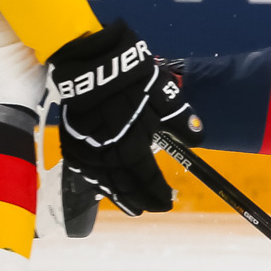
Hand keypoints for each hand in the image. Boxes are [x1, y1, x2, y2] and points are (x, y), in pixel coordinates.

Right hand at [48, 19, 194, 215]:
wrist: (91, 62)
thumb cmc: (131, 78)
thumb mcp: (163, 94)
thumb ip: (179, 120)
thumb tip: (199, 139)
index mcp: (133, 144)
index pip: (147, 179)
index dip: (158, 193)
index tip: (168, 202)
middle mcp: (108, 153)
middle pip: (125, 185)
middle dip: (139, 199)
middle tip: (150, 208)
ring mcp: (87, 149)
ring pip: (103, 181)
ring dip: (117, 195)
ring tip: (130, 206)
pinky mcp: (72, 141)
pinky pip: (83, 170)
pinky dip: (94, 181)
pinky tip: (101, 185)